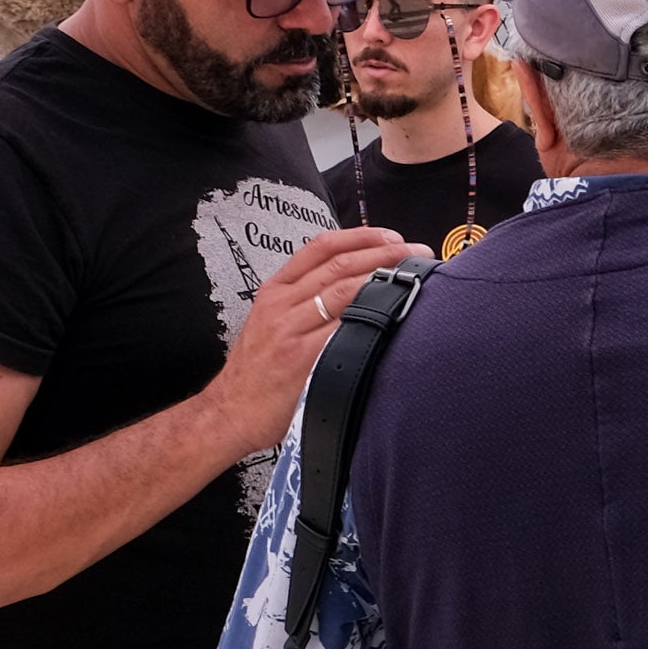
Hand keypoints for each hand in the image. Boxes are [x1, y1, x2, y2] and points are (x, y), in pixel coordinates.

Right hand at [202, 225, 413, 455]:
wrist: (230, 412)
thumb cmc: (257, 371)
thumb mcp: (270, 323)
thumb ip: (302, 301)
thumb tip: (353, 283)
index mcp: (275, 290)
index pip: (320, 247)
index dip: (360, 236)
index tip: (391, 236)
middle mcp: (281, 303)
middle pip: (340, 264)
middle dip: (384, 253)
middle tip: (417, 252)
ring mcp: (291, 329)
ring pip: (345, 290)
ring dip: (386, 279)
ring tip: (416, 276)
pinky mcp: (303, 358)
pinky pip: (344, 329)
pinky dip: (373, 317)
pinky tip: (398, 313)